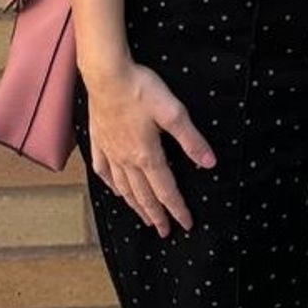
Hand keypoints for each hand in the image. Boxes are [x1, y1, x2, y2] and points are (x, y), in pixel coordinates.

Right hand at [84, 60, 214, 237]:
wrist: (106, 75)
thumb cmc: (141, 90)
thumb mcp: (173, 112)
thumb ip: (191, 139)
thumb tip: (209, 163)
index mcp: (147, 155)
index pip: (166, 190)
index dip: (177, 208)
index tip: (186, 224)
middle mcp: (127, 159)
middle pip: (144, 195)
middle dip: (156, 215)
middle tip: (164, 231)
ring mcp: (110, 152)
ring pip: (124, 187)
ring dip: (135, 205)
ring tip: (143, 218)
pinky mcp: (99, 141)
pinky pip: (103, 171)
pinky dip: (111, 185)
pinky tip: (114, 190)